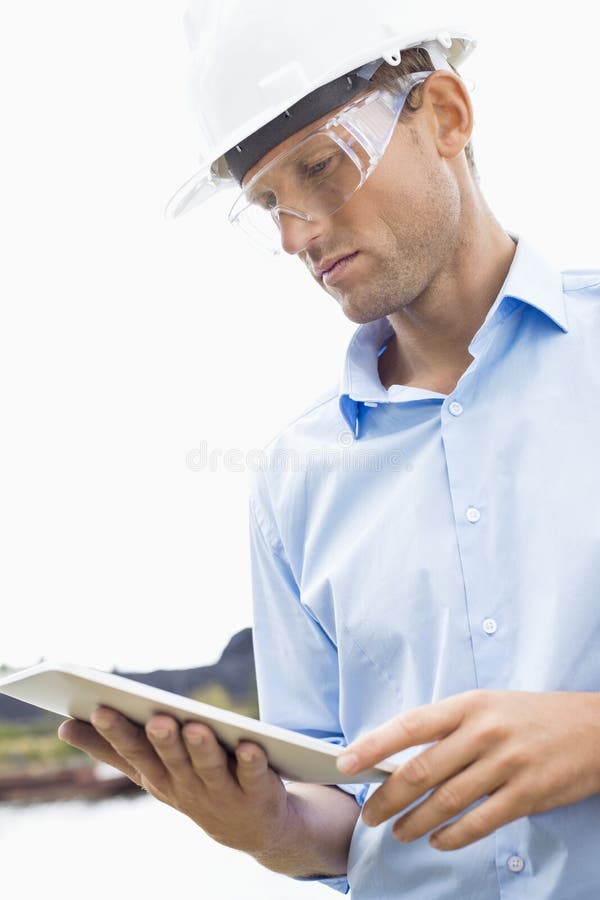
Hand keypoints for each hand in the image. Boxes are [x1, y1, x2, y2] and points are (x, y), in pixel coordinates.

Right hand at [58, 710, 290, 853]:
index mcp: (157, 775)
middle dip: (160, 739)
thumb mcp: (151, 770)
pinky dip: (251, 761)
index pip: (133, 752)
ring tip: (194, 726)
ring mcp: (222, 792)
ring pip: (209, 767)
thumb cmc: (191, 784)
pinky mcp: (257, 791)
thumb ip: (112, 749)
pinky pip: (254, 774)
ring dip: (201, 748)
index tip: (97, 708)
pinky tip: (248, 745)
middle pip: (170, 759)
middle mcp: (186, 786)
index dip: (115, 733)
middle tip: (154, 717)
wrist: (250, 828)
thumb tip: (64, 726)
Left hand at [336, 689, 599, 850]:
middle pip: (420, 771)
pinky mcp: (527, 794)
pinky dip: (452, 837)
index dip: (373, 745)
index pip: (409, 725)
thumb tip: (399, 756)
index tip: (346, 763)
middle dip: (387, 797)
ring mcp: (506, 764)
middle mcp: (483, 732)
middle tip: (369, 815)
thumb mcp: (487, 706)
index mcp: (468, 705)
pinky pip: (479, 823)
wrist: (594, 728)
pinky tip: (438, 841)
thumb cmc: (531, 716)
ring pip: (445, 801)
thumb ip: (448, 727)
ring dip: (414, 822)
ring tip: (398, 833)